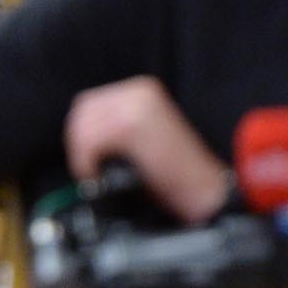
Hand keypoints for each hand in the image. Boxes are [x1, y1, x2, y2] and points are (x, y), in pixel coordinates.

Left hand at [63, 77, 232, 225]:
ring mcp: (136, 105)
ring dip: (83, 154)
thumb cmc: (179, 179)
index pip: (91, 103)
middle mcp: (139, 92)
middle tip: (89, 170)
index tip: (87, 158)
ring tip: (96, 175)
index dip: (82, 133)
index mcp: (142, 93)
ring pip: (84, 125)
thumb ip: (117, 130)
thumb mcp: (144, 143)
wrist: (208, 196)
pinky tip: (98, 176)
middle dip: (79, 142)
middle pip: (84, 110)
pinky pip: (90, 140)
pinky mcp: (133, 124)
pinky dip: (86, 161)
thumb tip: (80, 139)